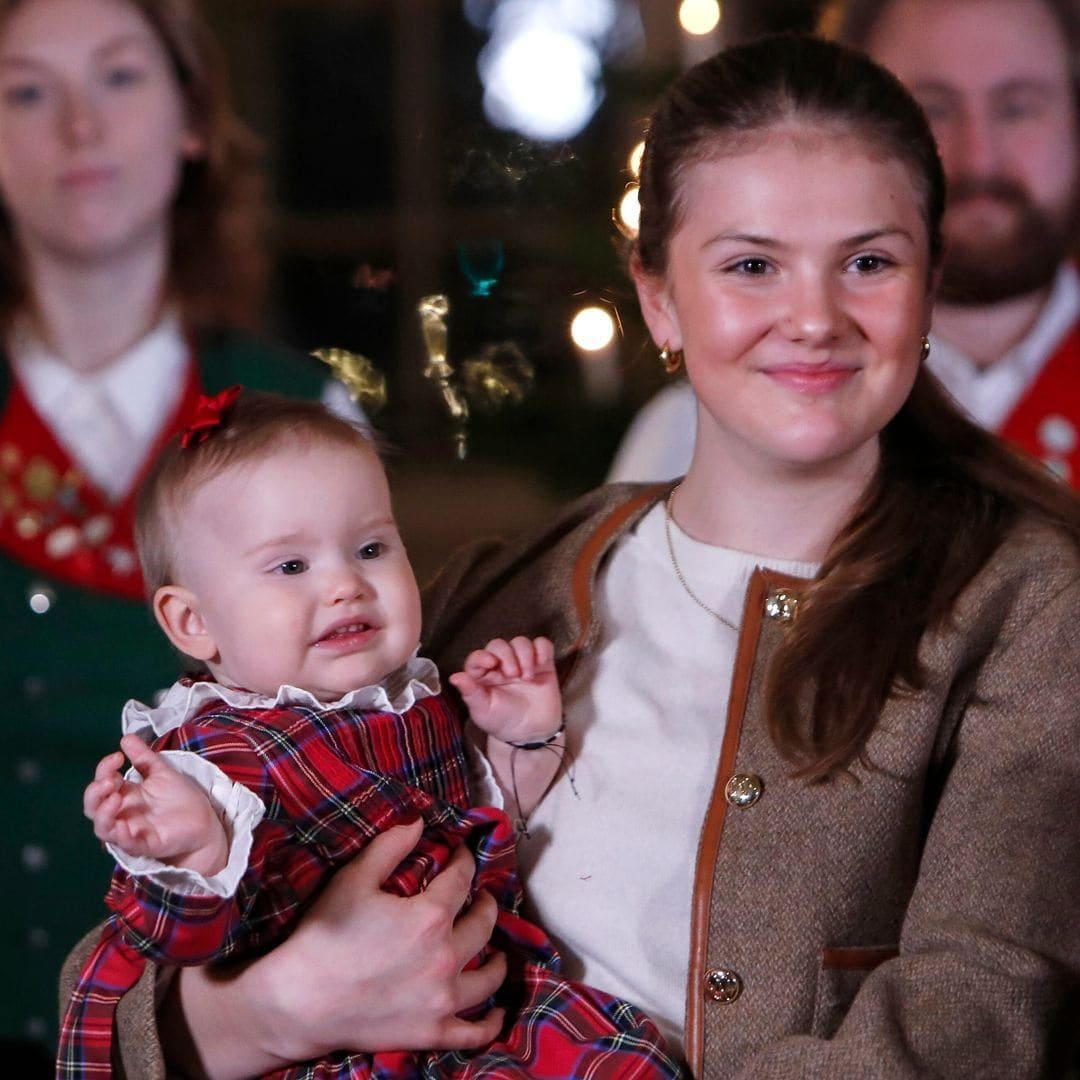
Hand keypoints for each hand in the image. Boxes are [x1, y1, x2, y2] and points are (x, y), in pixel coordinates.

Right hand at [84, 734, 227, 876]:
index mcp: (125, 794)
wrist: (205, 821)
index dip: (104, 769)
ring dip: (103, 813)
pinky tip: (123, 825)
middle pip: (93, 807)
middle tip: (111, 780)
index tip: (118, 757)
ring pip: (103, 828)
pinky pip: (126, 845)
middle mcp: (122, 814)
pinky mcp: (145, 845)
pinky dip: (121, 836)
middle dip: (96, 792)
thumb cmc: (180, 799)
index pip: (102, 783)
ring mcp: (131, 831)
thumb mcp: (161, 772)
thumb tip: (126, 737)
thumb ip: (143, 757)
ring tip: (115, 796)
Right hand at [242, 819, 505, 1063]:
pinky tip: (496, 1012)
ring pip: (488, 976)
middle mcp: (446, 957)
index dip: (464, 860)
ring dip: (497, 959)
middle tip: (482, 899)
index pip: (462, 879)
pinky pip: (475, 1031)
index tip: (462, 853)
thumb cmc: (325, 935)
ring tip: (496, 951)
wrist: (299, 1001)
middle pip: (484, 924)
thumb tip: (420, 821)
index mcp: (430, 916)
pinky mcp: (433, 1032)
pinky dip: (490, 1022)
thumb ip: (391, 846)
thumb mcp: (354, 878)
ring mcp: (443, 999)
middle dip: (486, 905)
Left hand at [449, 636, 559, 743]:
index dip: (482, 656)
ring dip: (525, 654)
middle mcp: (500, 665)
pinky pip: (542, 645)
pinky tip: (541, 663)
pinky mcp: (541, 663)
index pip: (478, 657)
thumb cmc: (503, 721)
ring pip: (521, 642)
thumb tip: (454, 677)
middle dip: (507, 656)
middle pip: (499, 645)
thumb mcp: (483, 710)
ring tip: (527, 677)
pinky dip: (542, 649)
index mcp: (482, 674)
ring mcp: (521, 662)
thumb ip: (470, 693)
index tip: (490, 663)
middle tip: (513, 675)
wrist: (530, 732)